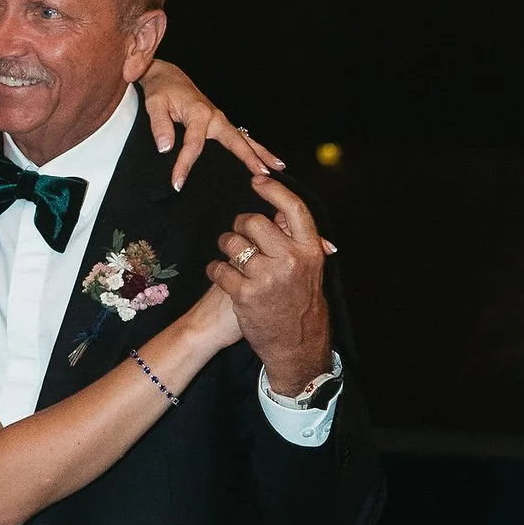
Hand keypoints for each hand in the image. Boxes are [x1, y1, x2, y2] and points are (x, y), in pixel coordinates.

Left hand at [140, 61, 282, 190]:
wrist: (168, 76)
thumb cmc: (161, 89)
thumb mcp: (154, 104)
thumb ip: (160, 125)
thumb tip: (166, 148)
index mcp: (199, 113)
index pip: (194, 144)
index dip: (184, 165)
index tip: (177, 184)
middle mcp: (215, 117)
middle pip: (236, 141)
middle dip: (249, 158)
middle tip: (262, 175)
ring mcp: (221, 120)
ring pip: (245, 139)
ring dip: (261, 154)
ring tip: (278, 168)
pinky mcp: (220, 123)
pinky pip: (240, 138)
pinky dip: (254, 149)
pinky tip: (266, 160)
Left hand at [207, 176, 335, 392]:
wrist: (295, 343)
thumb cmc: (299, 301)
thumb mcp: (308, 268)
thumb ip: (296, 240)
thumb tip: (280, 209)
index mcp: (309, 250)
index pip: (293, 208)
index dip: (273, 190)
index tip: (257, 181)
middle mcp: (290, 261)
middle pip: (254, 221)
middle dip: (240, 225)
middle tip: (237, 233)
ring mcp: (267, 278)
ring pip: (232, 243)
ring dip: (225, 246)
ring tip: (228, 256)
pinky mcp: (245, 295)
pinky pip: (219, 268)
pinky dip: (215, 269)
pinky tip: (218, 274)